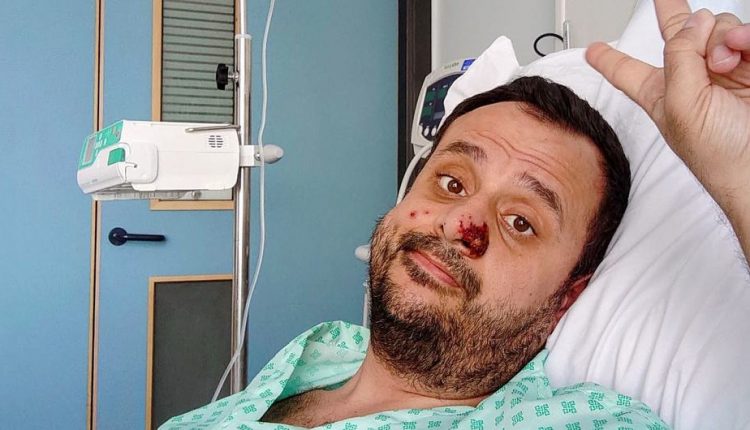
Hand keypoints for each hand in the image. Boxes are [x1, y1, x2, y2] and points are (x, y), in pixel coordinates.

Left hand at [585, 0, 749, 255]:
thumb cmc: (716, 155)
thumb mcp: (680, 105)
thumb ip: (679, 59)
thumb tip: (692, 23)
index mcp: (660, 94)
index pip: (627, 72)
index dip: (609, 60)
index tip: (592, 50)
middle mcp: (690, 79)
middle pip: (678, 34)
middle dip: (678, 18)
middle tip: (688, 22)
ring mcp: (724, 72)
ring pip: (715, 27)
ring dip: (720, 36)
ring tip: (726, 61)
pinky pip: (744, 36)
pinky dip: (744, 37)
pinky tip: (742, 48)